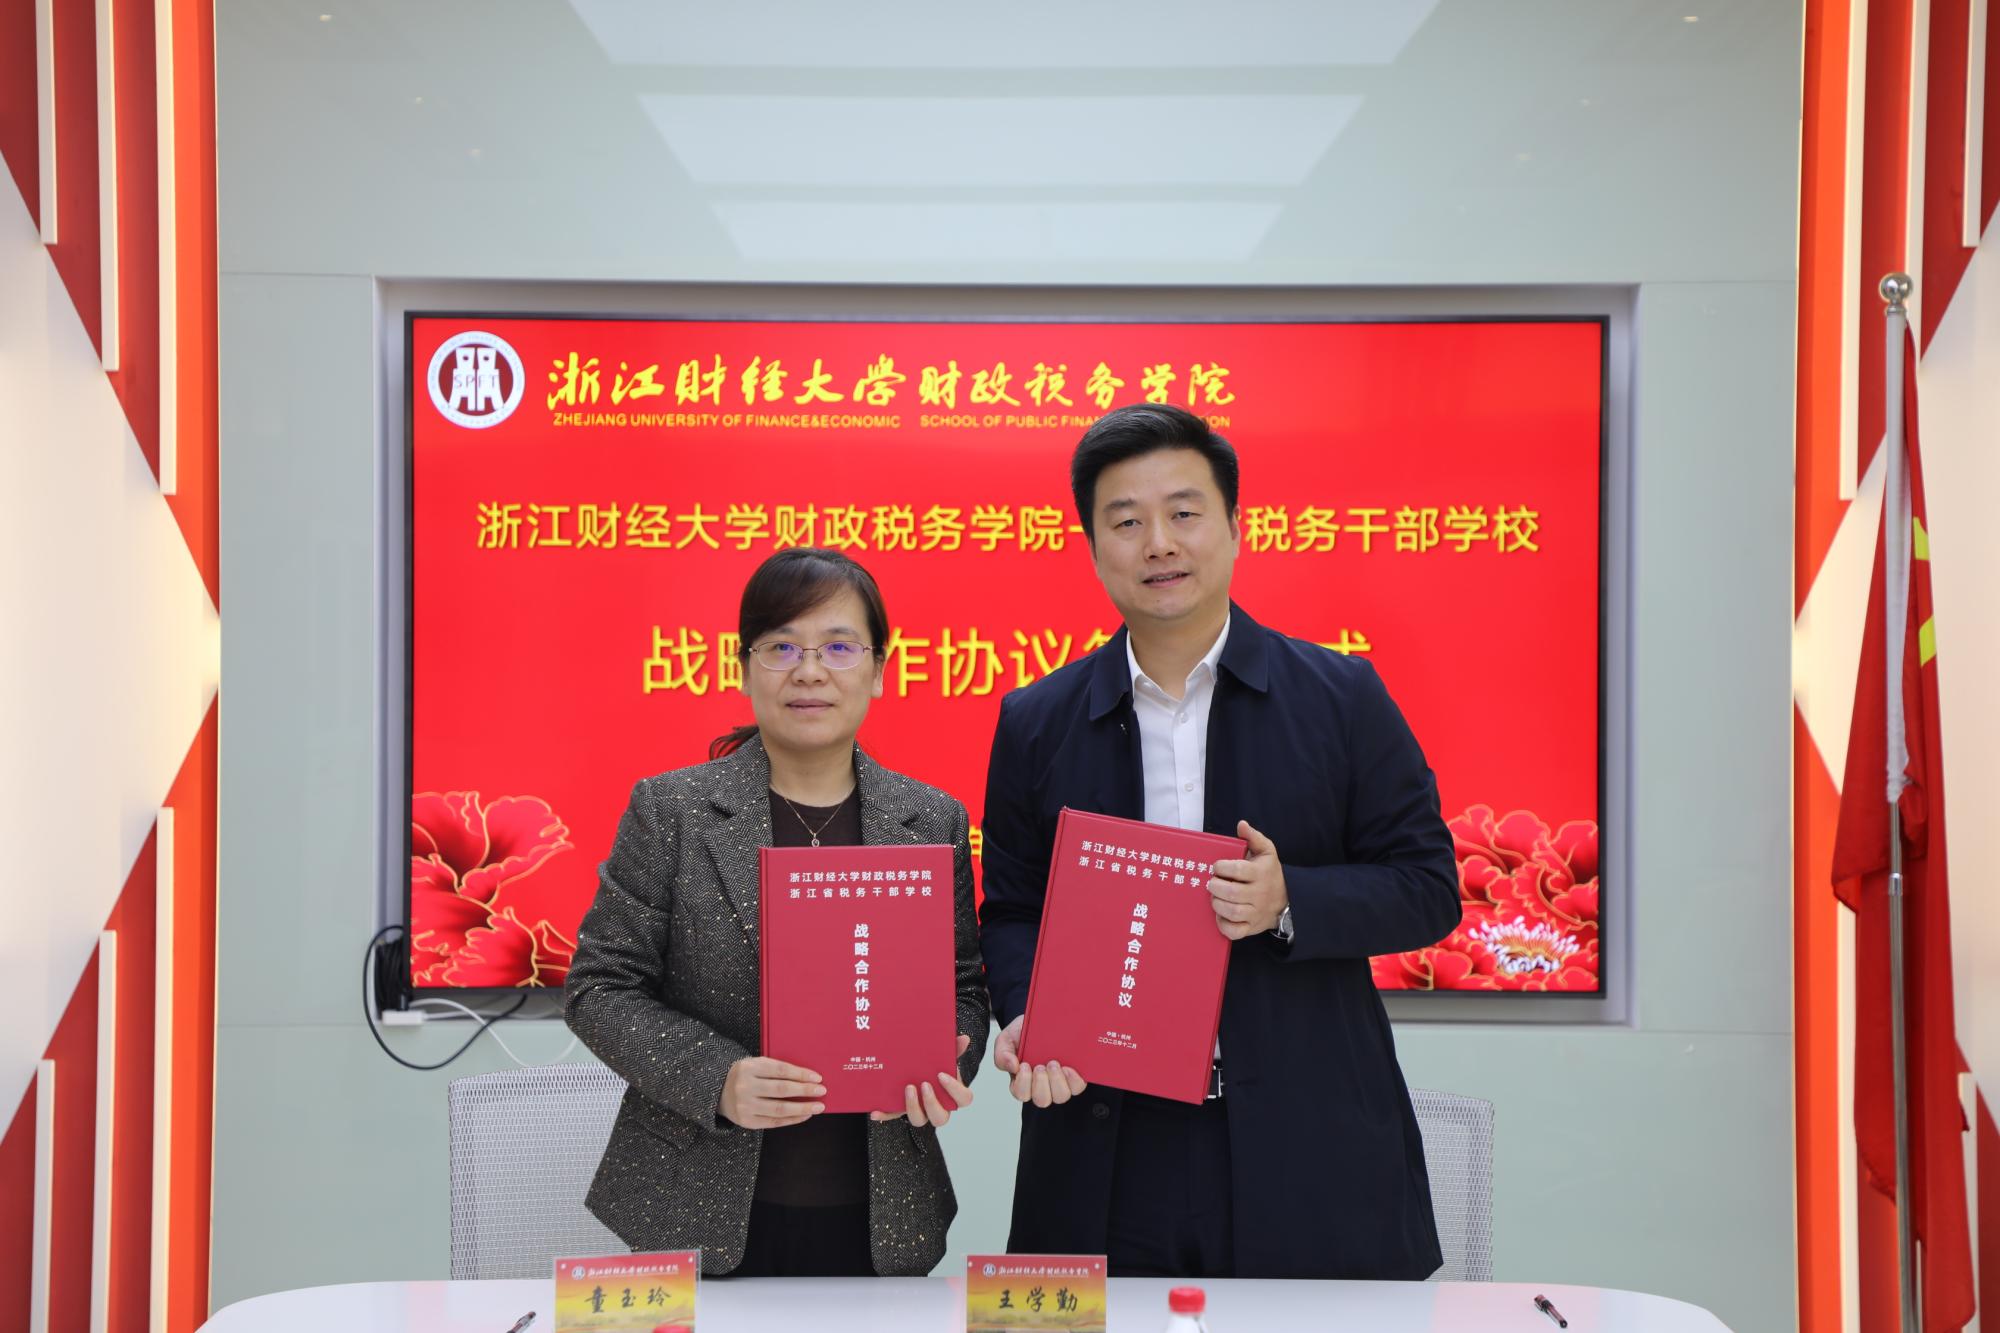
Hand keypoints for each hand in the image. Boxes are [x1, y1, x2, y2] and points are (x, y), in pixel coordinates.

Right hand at [719, 1057, 824, 1129]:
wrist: (717, 1091)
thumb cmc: (745, 1075)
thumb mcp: (755, 1065)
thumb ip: (776, 1069)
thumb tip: (808, 1077)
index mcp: (748, 1067)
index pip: (780, 1070)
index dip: (800, 1074)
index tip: (817, 1078)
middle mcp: (745, 1087)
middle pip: (781, 1090)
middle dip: (804, 1091)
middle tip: (822, 1091)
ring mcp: (745, 1106)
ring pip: (779, 1109)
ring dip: (802, 1108)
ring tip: (818, 1107)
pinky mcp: (747, 1121)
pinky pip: (774, 1122)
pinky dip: (792, 1119)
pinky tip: (804, 1115)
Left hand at [872, 1034, 975, 1126]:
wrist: (918, 1069)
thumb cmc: (936, 1067)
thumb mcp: (944, 1057)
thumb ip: (954, 1049)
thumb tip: (965, 1039)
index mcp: (952, 1094)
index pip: (963, 1099)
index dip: (955, 1090)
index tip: (942, 1075)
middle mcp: (938, 1107)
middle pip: (941, 1118)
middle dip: (932, 1103)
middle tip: (924, 1084)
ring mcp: (920, 1111)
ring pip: (919, 1120)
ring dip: (912, 1107)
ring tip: (907, 1088)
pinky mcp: (902, 1111)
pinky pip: (894, 1116)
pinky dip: (885, 1115)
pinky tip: (875, 1110)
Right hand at [992, 1015, 1086, 1106]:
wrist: (1043, 1018)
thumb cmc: (1025, 1032)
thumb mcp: (1007, 1038)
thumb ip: (1002, 1053)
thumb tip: (1012, 1066)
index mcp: (1023, 1080)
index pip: (1021, 1093)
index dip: (1023, 1083)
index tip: (1024, 1065)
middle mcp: (1042, 1085)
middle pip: (1042, 1100)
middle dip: (1041, 1084)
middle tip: (1040, 1066)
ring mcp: (1059, 1081)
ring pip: (1061, 1096)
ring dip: (1057, 1082)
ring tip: (1054, 1064)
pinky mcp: (1074, 1076)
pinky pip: (1077, 1086)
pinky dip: (1074, 1080)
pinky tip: (1069, 1068)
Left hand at [1209, 820, 1288, 939]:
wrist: (1286, 899)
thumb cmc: (1269, 873)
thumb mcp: (1267, 852)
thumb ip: (1254, 837)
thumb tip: (1241, 825)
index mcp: (1260, 873)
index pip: (1238, 869)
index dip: (1222, 867)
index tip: (1217, 866)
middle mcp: (1259, 893)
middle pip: (1231, 892)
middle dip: (1215, 886)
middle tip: (1211, 883)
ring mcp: (1255, 912)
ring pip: (1232, 912)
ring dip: (1217, 904)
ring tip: (1214, 896)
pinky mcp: (1251, 927)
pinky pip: (1235, 931)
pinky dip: (1224, 925)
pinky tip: (1220, 915)